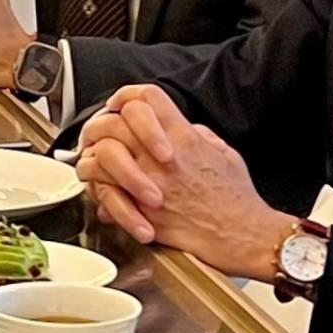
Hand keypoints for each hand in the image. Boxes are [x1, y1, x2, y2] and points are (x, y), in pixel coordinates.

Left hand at [75, 88, 294, 279]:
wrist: (241, 235)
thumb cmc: (237, 200)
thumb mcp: (224, 154)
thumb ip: (198, 136)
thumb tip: (180, 129)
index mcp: (184, 137)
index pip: (146, 98)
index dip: (126, 96)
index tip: (117, 105)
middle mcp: (163, 156)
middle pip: (115, 122)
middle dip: (99, 125)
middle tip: (96, 133)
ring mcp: (149, 182)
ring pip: (102, 154)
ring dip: (91, 157)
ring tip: (91, 162)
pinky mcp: (141, 211)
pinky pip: (106, 192)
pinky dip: (97, 190)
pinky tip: (99, 189)